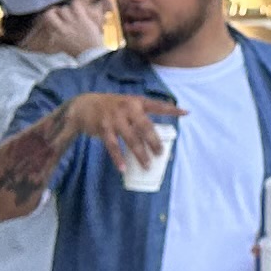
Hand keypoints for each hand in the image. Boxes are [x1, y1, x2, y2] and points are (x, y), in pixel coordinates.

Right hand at [60, 92, 180, 169]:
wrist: (84, 105)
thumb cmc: (111, 107)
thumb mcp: (128, 104)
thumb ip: (141, 116)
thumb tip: (156, 136)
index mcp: (137, 102)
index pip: (158, 106)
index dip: (172, 110)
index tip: (186, 113)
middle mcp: (128, 108)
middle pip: (145, 127)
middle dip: (154, 141)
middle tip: (161, 153)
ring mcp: (115, 118)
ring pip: (131, 139)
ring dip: (140, 154)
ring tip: (147, 165)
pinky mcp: (103, 128)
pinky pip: (113, 146)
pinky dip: (118, 158)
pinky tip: (123, 168)